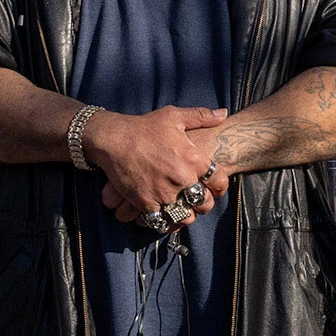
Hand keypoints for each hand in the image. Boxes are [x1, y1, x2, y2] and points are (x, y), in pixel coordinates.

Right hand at [86, 106, 230, 224]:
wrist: (112, 139)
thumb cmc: (143, 127)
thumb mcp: (173, 116)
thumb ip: (201, 116)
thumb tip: (223, 114)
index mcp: (192, 158)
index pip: (220, 181)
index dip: (221, 187)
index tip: (215, 188)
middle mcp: (181, 178)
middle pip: (204, 203)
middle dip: (204, 205)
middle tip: (198, 202)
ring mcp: (163, 192)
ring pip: (185, 217)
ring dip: (185, 216)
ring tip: (182, 210)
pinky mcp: (146, 202)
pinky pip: (162, 221)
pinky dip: (164, 222)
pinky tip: (164, 216)